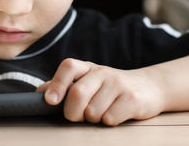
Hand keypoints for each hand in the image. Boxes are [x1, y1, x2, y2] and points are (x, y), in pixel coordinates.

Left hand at [37, 59, 164, 125]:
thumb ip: (64, 86)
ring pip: (93, 111)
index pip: (68, 67)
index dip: (57, 84)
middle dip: (72, 112)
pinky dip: (108, 122)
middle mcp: (101, 72)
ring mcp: (118, 84)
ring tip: (102, 111)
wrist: (148, 87)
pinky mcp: (132, 99)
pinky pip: (109, 119)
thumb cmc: (109, 87)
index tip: (50, 101)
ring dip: (93, 119)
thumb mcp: (87, 81)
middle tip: (77, 116)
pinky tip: (115, 114)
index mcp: (87, 67)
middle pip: (77, 94)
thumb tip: (40, 92)